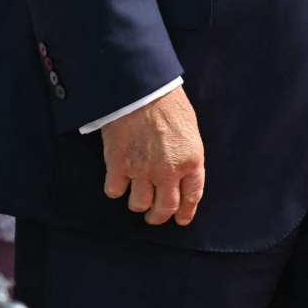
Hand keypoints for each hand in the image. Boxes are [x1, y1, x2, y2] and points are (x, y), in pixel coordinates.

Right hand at [100, 85, 204, 226]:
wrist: (140, 88)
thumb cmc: (167, 101)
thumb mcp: (189, 128)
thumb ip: (187, 154)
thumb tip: (182, 171)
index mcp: (191, 160)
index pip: (192, 196)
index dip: (186, 211)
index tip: (181, 219)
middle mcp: (168, 171)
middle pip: (164, 208)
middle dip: (158, 216)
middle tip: (153, 215)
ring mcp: (143, 170)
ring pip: (139, 204)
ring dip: (137, 202)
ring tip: (135, 194)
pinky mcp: (119, 165)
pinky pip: (115, 191)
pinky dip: (115, 187)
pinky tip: (117, 179)